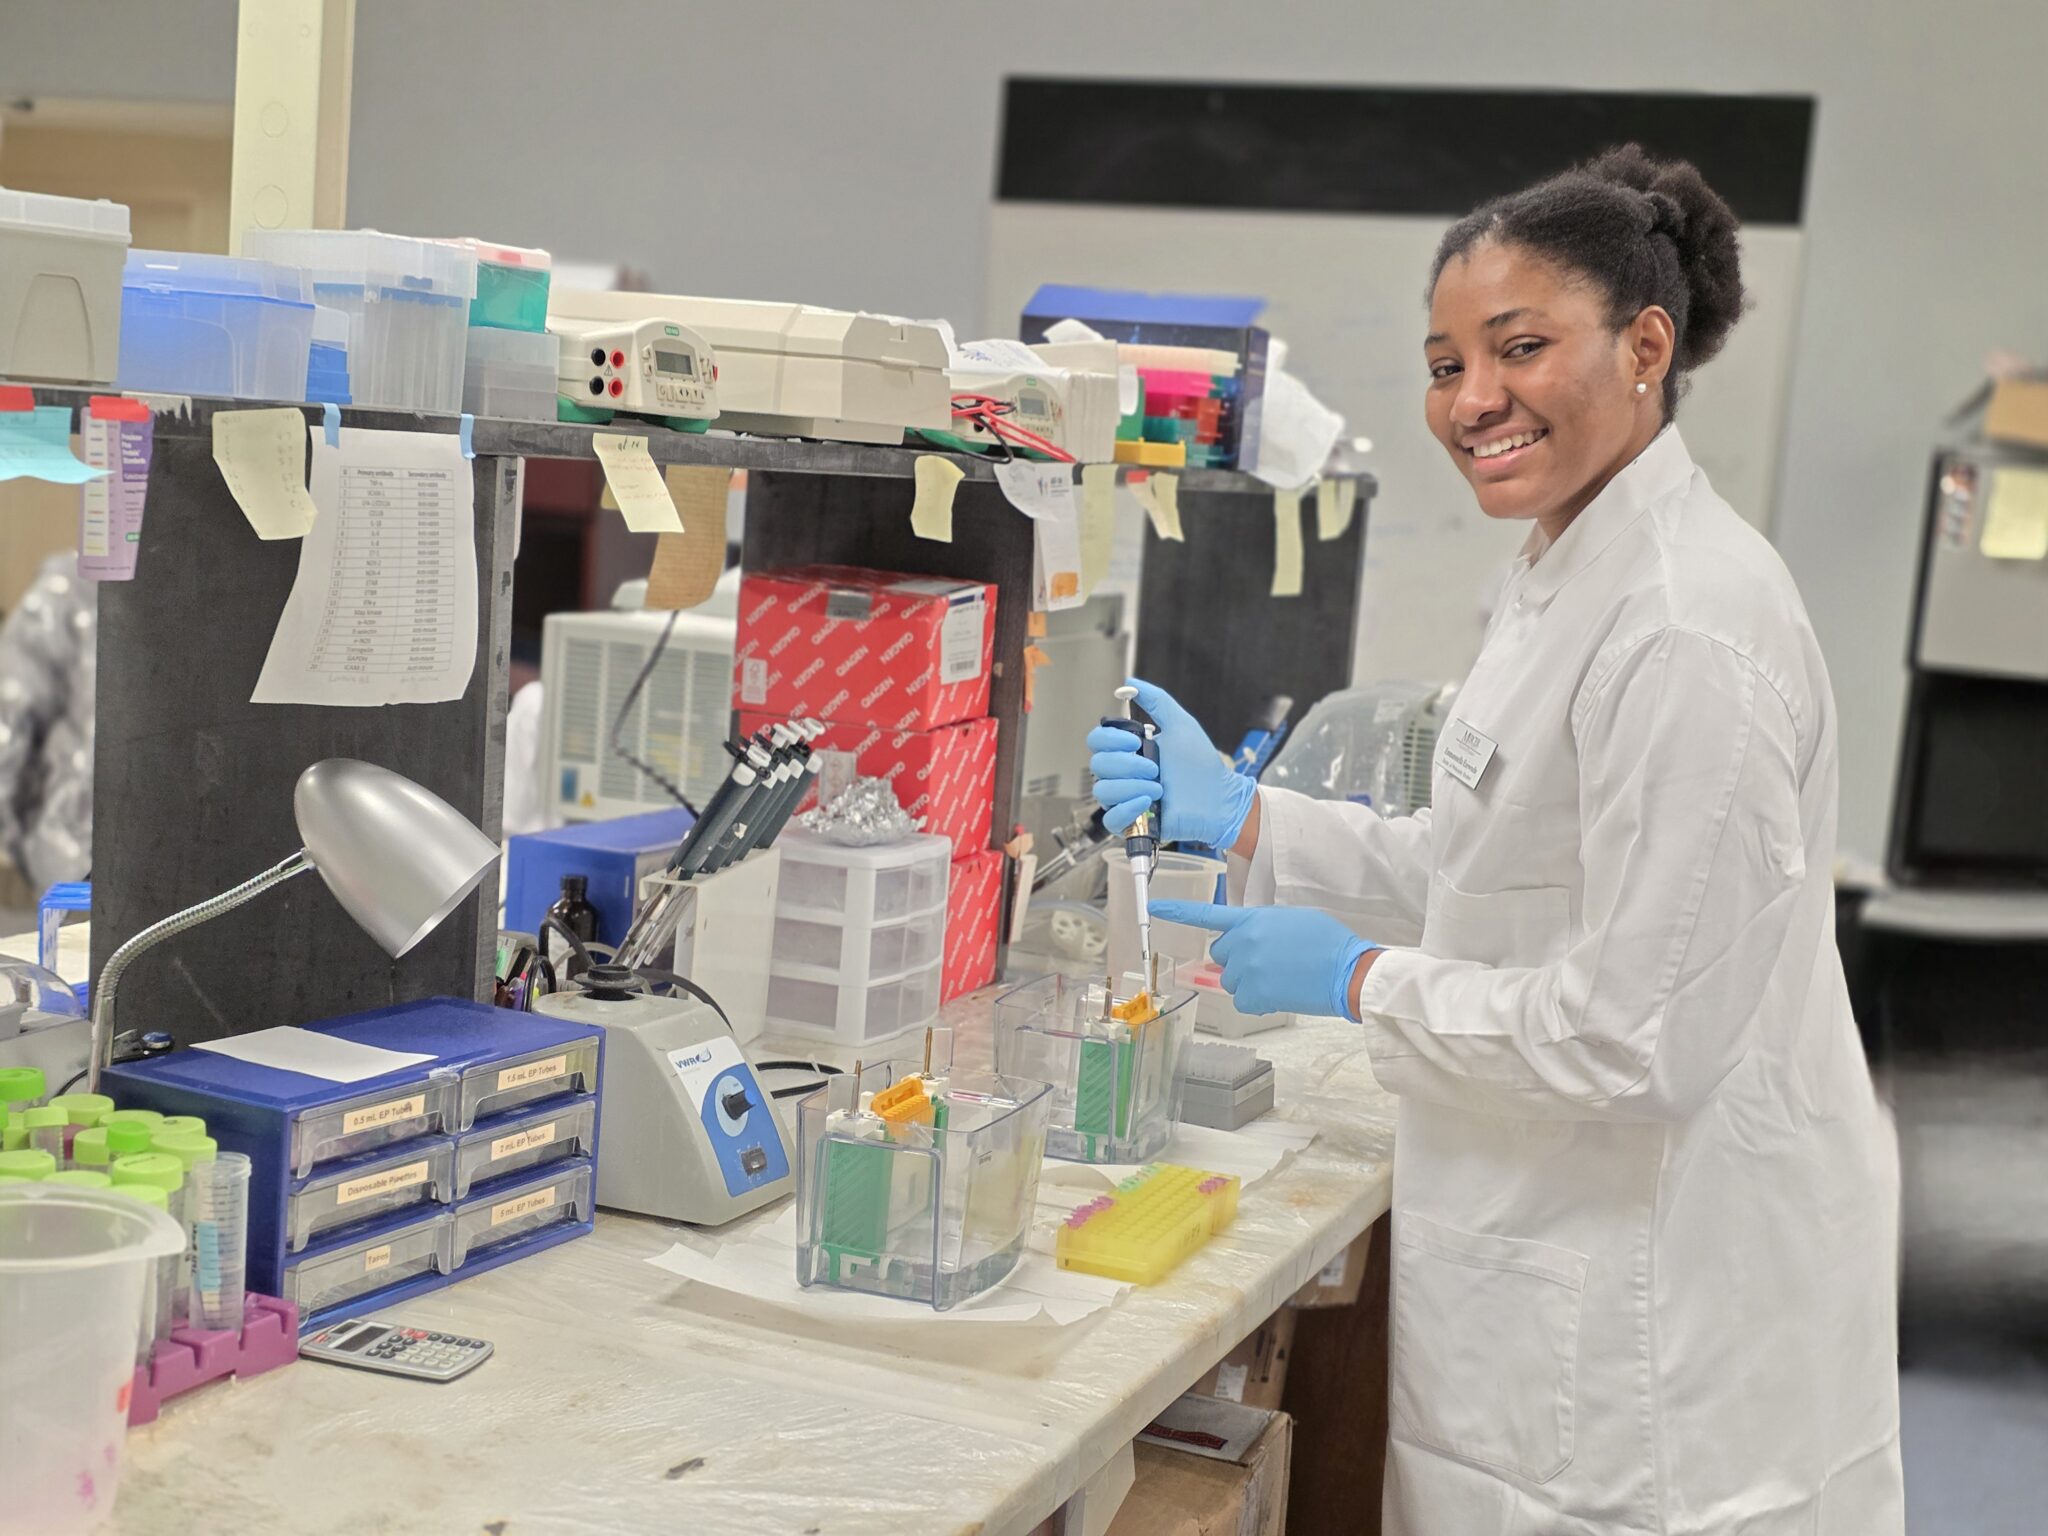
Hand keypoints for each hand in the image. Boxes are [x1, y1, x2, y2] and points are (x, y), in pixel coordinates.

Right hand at [1086, 678, 1256, 846]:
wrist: (1218, 798)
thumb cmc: (1202, 765)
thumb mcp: (1181, 724)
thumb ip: (1157, 700)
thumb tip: (1130, 683)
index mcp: (1129, 751)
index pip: (1097, 741)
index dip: (1110, 740)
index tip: (1134, 741)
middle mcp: (1123, 774)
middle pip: (1098, 764)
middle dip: (1127, 765)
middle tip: (1155, 767)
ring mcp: (1125, 799)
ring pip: (1103, 791)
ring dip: (1131, 786)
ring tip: (1159, 787)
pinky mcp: (1131, 823)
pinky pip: (1110, 819)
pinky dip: (1127, 809)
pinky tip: (1147, 802)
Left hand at [1151, 900, 1377, 1019]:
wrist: (1348, 971)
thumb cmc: (1328, 943)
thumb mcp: (1291, 919)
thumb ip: (1262, 926)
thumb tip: (1249, 940)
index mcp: (1253, 918)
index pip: (1208, 914)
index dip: (1178, 912)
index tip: (1155, 909)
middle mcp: (1243, 942)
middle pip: (1219, 953)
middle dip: (1236, 958)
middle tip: (1267, 960)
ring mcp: (1247, 969)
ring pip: (1229, 979)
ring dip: (1247, 980)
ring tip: (1279, 976)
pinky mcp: (1254, 994)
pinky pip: (1242, 1000)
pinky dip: (1257, 1000)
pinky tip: (1280, 992)